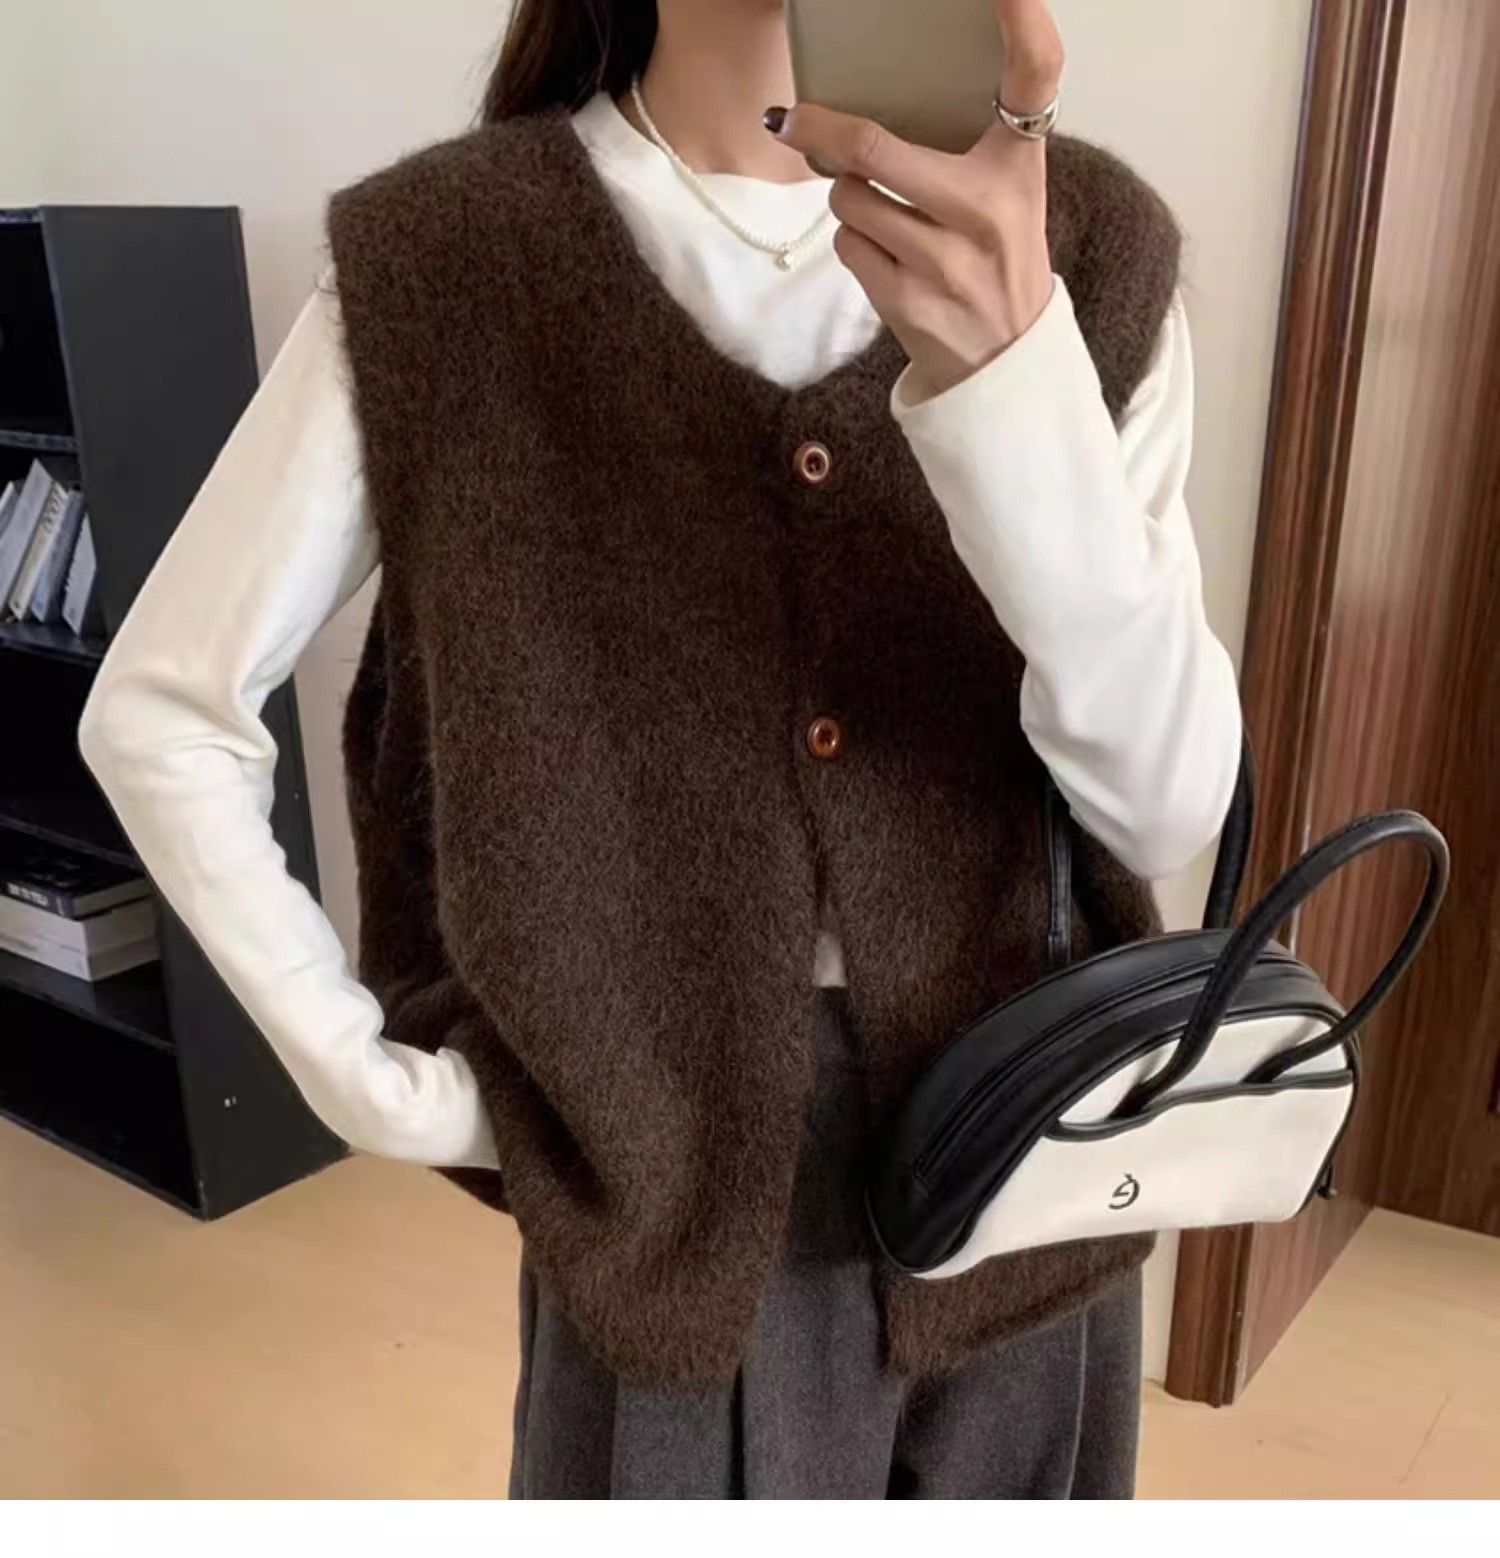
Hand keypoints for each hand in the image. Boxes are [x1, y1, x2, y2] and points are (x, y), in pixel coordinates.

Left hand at [769, 0, 1063, 397]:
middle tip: (796, 120)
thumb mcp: (1009, 190)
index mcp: (1020, 166)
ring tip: (877, 211)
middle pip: (873, 146)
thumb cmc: (997, 257)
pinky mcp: (908, 300)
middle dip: (822, 131)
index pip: (1035, 75)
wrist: (1005, 358)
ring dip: (847, 198)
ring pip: (849, 198)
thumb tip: (872, 100)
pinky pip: (847, 245)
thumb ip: (969, 140)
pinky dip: (854, 242)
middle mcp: (987, 209)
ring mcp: (944, 260)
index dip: (1024, 20)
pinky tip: (884, 253)